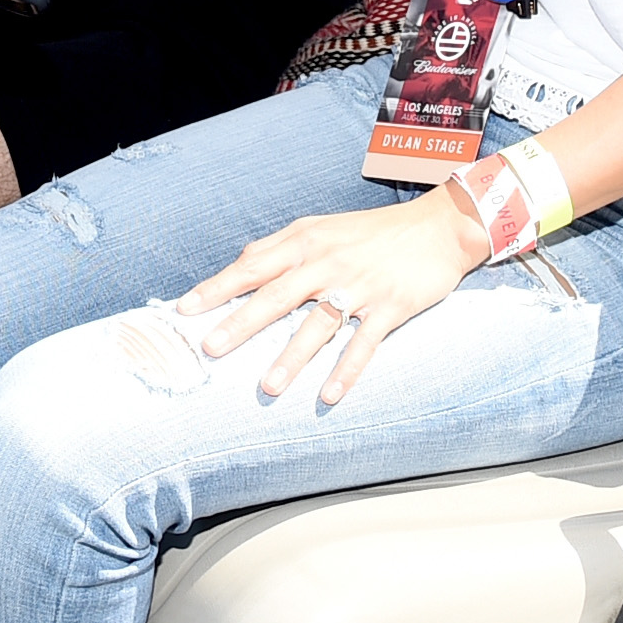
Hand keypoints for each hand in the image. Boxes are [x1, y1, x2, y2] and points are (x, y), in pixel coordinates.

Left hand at [179, 187, 489, 404]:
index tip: (185, 310)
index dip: (217, 288)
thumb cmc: (370, 232)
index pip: (252, 265)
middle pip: (277, 296)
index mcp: (305, 241)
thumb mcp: (320, 228)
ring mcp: (360, 285)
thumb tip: (240, 265)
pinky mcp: (391, 305)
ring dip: (292, 357)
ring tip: (267, 387)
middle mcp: (328, 261)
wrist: (438, 226)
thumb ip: (280, 247)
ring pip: (319, 324)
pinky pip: (365, 343)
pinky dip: (347, 370)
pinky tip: (329, 396)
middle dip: (241, 323)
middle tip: (210, 349)